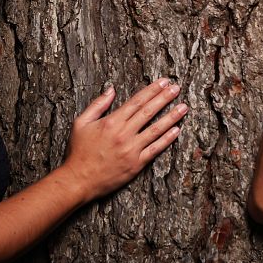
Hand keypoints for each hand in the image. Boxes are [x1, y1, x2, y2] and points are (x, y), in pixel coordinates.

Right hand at [62, 79, 187, 200]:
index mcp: (112, 122)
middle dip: (165, 98)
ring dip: (172, 117)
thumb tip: (111, 90)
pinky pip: (155, 149)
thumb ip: (97, 105)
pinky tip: (177, 130)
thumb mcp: (81, 123)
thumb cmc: (78, 151)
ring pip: (156, 129)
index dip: (152, 90)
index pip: (137, 101)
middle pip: (149, 111)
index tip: (164, 82)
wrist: (78, 180)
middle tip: (177, 88)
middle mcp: (124, 133)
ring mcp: (132, 149)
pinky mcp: (136, 164)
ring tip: (184, 107)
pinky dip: (167, 139)